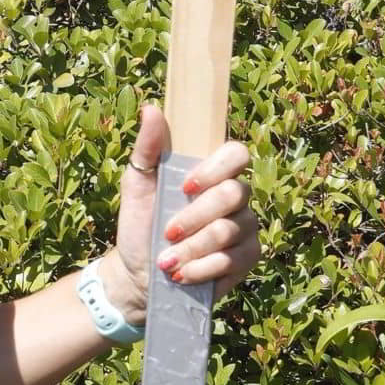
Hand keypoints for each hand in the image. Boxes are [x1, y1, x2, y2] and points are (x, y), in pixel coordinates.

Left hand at [103, 103, 257, 323]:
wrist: (138, 274)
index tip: (185, 186)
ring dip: (192, 248)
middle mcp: (235, 196)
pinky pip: (234, 259)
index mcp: (211, 172)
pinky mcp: (247, 258)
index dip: (216, 168)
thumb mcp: (137, 185)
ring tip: (167, 261)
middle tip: (167, 231)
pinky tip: (183, 275)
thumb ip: (148, 149)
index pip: (236, 153)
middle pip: (235, 193)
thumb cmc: (140, 224)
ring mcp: (245, 227)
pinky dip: (202, 268)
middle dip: (196, 216)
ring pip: (230, 230)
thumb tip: (151, 108)